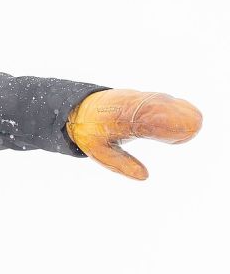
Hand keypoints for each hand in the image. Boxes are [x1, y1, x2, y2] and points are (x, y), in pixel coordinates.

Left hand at [66, 89, 201, 179]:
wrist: (79, 109)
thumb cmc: (90, 132)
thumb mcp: (98, 151)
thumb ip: (121, 164)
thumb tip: (144, 176)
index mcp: (117, 119)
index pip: (147, 119)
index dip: (167, 124)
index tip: (182, 131)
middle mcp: (128, 105)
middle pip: (158, 106)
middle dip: (177, 115)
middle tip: (194, 127)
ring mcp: (135, 98)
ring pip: (161, 100)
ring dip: (178, 110)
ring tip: (194, 123)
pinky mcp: (139, 97)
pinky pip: (159, 99)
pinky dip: (173, 106)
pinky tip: (187, 114)